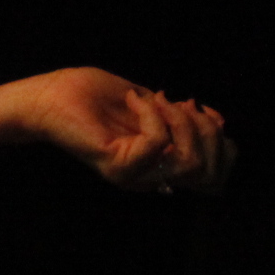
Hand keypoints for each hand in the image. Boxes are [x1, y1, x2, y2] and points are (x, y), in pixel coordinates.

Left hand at [29, 68, 232, 194]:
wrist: (53, 95)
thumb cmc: (97, 97)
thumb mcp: (153, 104)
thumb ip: (184, 118)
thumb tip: (221, 122)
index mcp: (160, 168)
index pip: (214, 176)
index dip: (220, 141)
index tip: (197, 108)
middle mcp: (149, 179)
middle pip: (207, 171)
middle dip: (205, 128)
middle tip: (179, 102)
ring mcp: (133, 176)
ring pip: (188, 162)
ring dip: (180, 120)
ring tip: (155, 99)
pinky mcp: (118, 166)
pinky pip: (158, 142)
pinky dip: (152, 114)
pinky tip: (133, 99)